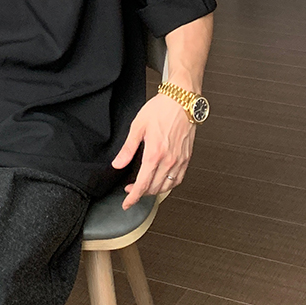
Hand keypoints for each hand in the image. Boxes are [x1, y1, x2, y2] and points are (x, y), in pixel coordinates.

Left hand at [111, 93, 194, 208]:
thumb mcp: (138, 126)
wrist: (181, 100)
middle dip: (141, 193)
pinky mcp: (187, 157)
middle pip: (154, 188)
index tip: (126, 203)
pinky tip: (162, 182)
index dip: (133, 197)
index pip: (142, 184)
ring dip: (154, 191)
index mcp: (154, 154)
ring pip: (167, 186)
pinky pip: (178, 179)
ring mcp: (180, 160)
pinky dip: (169, 185)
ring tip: (144, 187)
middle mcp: (169, 160)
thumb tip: (118, 164)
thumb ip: (128, 148)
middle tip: (130, 190)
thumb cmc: (161, 109)